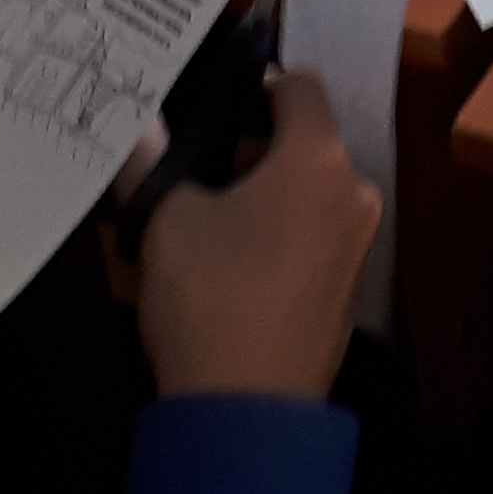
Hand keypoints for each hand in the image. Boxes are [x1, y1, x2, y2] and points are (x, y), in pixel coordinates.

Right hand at [133, 69, 379, 402]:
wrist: (246, 408)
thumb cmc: (210, 297)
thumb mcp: (166, 221)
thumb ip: (149, 161)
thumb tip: (133, 124)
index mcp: (318, 159)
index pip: (300, 86)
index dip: (256, 85)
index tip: (212, 108)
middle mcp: (354, 191)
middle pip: (307, 141)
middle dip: (253, 147)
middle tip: (196, 173)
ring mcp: (359, 242)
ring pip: (311, 190)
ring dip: (266, 192)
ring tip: (206, 221)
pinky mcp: (349, 287)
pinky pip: (316, 234)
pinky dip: (282, 232)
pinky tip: (233, 264)